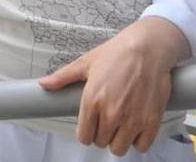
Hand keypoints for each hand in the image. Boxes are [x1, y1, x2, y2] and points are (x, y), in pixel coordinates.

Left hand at [39, 17, 186, 155]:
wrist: (148, 47)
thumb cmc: (117, 53)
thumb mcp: (86, 63)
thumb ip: (63, 77)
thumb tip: (43, 84)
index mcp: (92, 100)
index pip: (84, 136)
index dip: (86, 132)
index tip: (91, 126)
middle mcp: (111, 113)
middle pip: (101, 142)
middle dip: (102, 134)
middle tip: (107, 120)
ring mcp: (133, 119)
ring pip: (119, 148)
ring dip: (119, 139)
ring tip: (121, 125)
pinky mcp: (151, 121)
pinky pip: (142, 146)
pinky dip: (139, 140)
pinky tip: (136, 126)